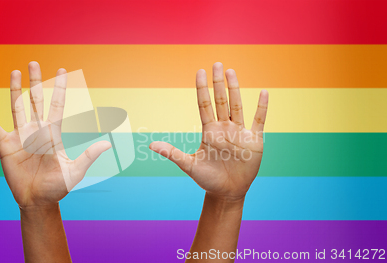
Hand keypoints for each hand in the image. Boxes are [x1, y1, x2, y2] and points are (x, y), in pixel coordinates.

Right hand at [0, 62, 110, 208]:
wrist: (37, 201)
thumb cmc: (57, 187)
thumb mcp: (74, 172)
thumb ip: (88, 156)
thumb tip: (108, 144)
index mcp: (53, 134)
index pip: (57, 105)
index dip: (59, 88)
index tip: (62, 70)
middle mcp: (36, 130)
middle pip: (35, 100)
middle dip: (35, 81)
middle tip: (33, 62)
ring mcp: (20, 136)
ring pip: (16, 107)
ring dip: (14, 89)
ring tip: (13, 72)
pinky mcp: (5, 146)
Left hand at [149, 62, 267, 199]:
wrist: (227, 192)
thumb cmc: (207, 179)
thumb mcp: (189, 165)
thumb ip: (172, 153)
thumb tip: (151, 144)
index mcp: (209, 131)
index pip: (204, 105)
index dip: (202, 88)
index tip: (200, 71)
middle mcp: (224, 128)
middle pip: (221, 100)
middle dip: (218, 83)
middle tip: (216, 63)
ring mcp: (239, 133)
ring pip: (237, 106)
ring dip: (235, 89)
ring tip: (231, 72)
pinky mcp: (254, 141)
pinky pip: (259, 121)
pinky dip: (262, 108)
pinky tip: (263, 93)